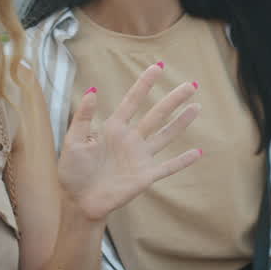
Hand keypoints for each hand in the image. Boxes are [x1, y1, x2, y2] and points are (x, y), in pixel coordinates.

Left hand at [57, 63, 201, 221]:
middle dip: (173, 100)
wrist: (78, 202)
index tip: (158, 67)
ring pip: (166, 135)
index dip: (145, 84)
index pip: (133, 101)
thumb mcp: (73, 141)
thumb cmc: (72, 172)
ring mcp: (140, 158)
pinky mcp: (145, 176)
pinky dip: (183, 161)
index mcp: (113, 129)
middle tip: (190, 84)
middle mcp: (131, 140)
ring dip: (182, 123)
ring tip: (197, 107)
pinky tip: (198, 153)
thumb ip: (83, 117)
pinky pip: (168, 167)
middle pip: (156, 115)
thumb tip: (92, 90)